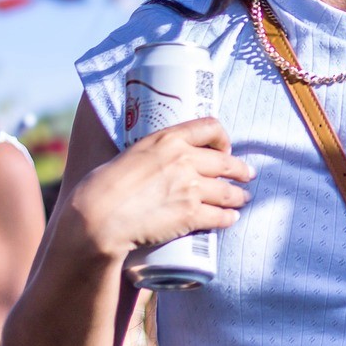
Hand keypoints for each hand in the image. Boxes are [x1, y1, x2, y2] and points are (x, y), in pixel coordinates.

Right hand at [69, 119, 253, 263]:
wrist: (99, 215)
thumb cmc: (104, 185)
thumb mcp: (131, 154)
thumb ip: (152, 154)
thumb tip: (159, 162)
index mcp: (168, 138)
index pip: (210, 127)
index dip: (223, 139)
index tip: (225, 149)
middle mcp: (184, 159)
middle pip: (225, 162)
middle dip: (240, 170)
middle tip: (247, 174)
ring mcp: (190, 187)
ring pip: (227, 191)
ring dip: (238, 196)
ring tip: (242, 199)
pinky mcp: (190, 214)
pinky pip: (219, 216)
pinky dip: (228, 218)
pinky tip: (230, 219)